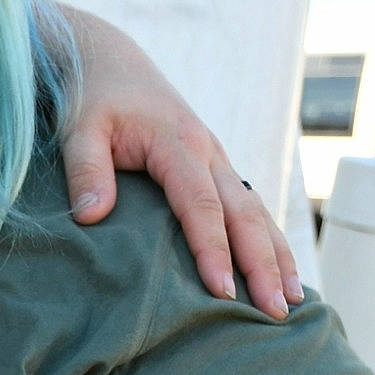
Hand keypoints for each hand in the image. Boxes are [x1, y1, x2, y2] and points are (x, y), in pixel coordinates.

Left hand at [61, 10, 302, 318]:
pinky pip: (250, 209)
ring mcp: (219, 160)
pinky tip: (280, 276)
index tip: (221, 291)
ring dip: (278, 257)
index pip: (201, 204)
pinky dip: (269, 242)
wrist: (111, 62)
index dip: (213, 249)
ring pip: (257, 212)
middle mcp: (210, 151)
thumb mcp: (79, 129)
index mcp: (179, 142)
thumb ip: (86, 171)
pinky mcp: (217, 169)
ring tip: (294, 303)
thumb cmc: (93, 98)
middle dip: (263, 264)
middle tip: (277, 311)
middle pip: (245, 213)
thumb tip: (91, 218)